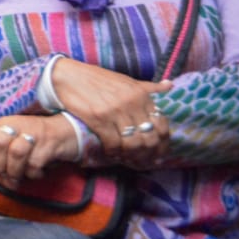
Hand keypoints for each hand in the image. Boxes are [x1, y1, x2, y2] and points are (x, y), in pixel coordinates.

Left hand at [0, 114, 79, 188]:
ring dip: (17, 172)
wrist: (69, 132)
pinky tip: (39, 172)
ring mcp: (33, 133)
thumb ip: (0, 157)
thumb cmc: (37, 143)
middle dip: (0, 167)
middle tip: (9, 175)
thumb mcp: (14, 143)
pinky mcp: (48, 144)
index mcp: (3, 125)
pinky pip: (34, 164)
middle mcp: (16, 125)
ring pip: (15, 153)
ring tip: (23, 175)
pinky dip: (34, 174)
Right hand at [49, 58, 171, 162]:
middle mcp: (132, 102)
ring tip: (128, 159)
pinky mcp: (98, 118)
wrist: (69, 76)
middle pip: (149, 137)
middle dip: (148, 154)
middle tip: (143, 162)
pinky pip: (113, 143)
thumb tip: (169, 85)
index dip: (162, 143)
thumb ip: (148, 87)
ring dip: (131, 156)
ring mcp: (115, 111)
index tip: (158, 153)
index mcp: (141, 94)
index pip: (161, 124)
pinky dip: (114, 152)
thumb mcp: (126, 81)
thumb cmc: (98, 79)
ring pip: (132, 143)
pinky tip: (112, 153)